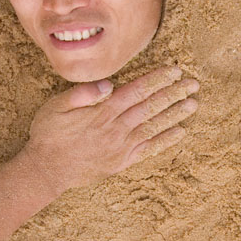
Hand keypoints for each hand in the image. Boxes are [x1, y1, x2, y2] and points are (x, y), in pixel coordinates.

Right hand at [23, 66, 198, 196]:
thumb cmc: (48, 134)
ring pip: (154, 126)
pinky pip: (148, 149)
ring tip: (193, 104)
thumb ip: (82, 93)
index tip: (175, 70)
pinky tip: (180, 132)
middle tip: (193, 84)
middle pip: (151, 107)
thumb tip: (108, 84)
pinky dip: (165, 140)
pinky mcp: (121, 161)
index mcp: (103, 111)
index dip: (158, 79)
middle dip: (174, 93)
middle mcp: (116, 128)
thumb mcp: (56, 106)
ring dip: (175, 114)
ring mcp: (121, 146)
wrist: (47, 170)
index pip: (137, 90)